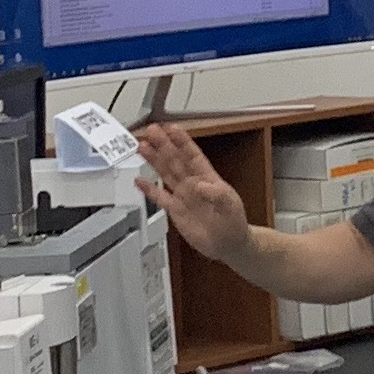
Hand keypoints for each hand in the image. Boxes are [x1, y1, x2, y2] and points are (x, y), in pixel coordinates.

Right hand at [136, 123, 252, 264]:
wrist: (229, 244)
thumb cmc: (234, 222)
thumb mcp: (230, 205)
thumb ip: (217, 194)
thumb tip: (201, 185)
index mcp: (208, 178)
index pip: (192, 155)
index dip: (182, 142)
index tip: (172, 129)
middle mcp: (193, 183)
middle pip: (175, 160)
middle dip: (163, 145)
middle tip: (151, 131)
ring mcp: (183, 196)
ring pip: (165, 173)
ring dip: (154, 160)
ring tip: (142, 147)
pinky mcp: (176, 210)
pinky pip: (160, 197)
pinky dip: (149, 189)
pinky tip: (139, 181)